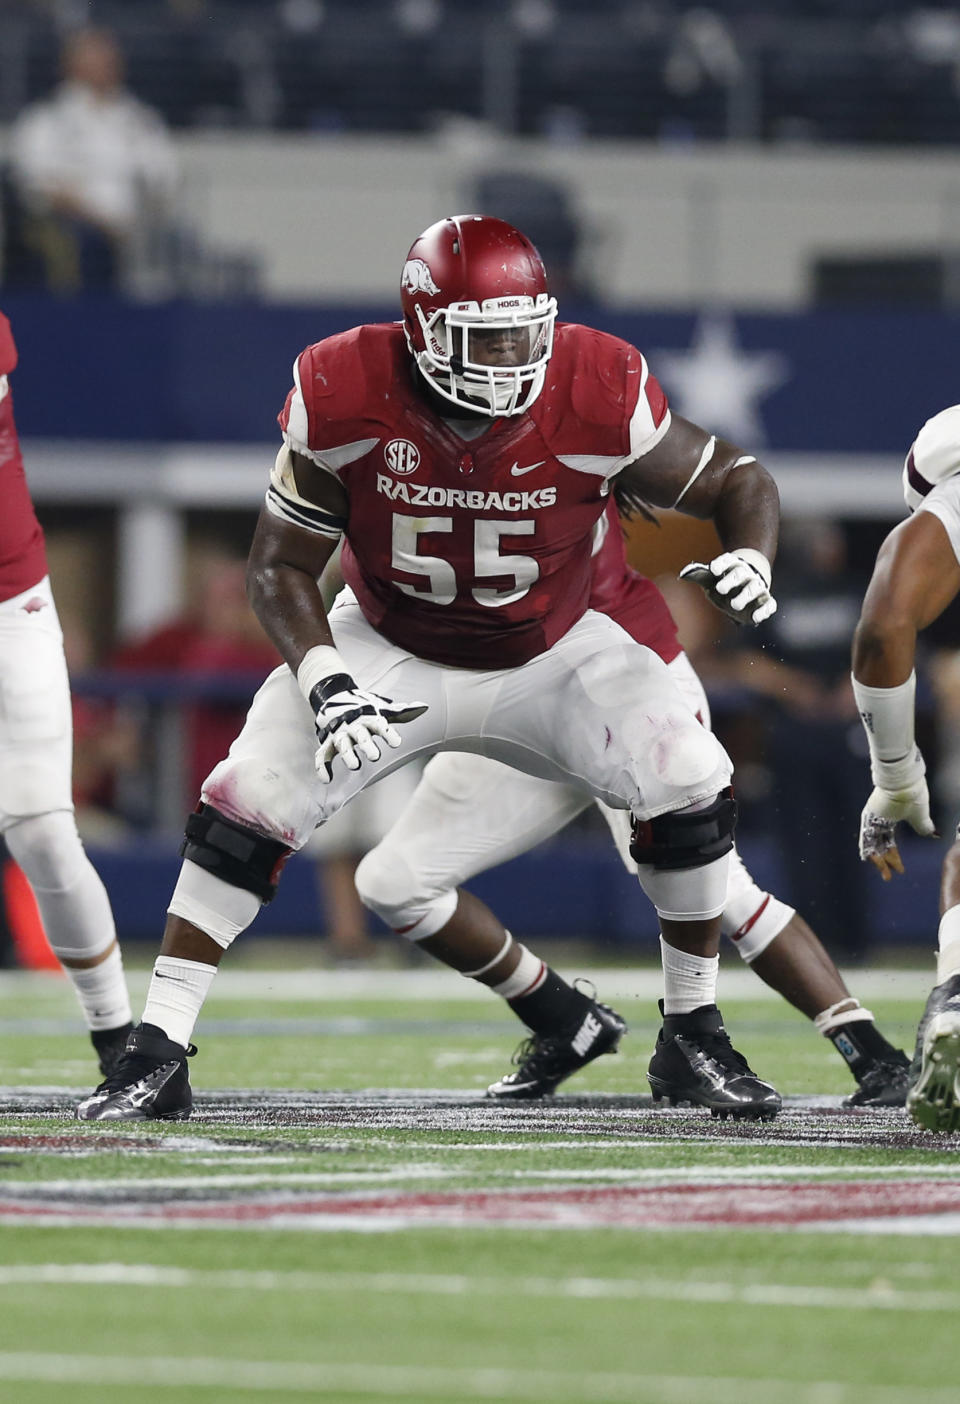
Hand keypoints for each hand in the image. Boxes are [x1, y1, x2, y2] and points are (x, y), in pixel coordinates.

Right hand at [309, 672, 426, 780]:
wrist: (336, 698)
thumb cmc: (365, 710)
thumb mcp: (382, 709)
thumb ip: (402, 712)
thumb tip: (424, 707)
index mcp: (369, 718)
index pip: (380, 725)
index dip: (388, 734)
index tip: (396, 743)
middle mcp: (354, 726)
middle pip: (360, 735)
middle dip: (367, 745)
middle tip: (375, 756)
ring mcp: (340, 734)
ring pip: (342, 744)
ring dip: (348, 755)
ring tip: (355, 766)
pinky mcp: (328, 742)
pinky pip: (322, 754)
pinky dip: (321, 766)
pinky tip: (326, 779)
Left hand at [678, 549, 776, 624]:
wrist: (748, 583)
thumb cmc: (725, 581)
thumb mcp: (712, 578)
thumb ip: (700, 575)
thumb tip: (684, 574)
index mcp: (732, 565)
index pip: (727, 561)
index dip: (720, 564)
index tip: (713, 569)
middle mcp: (747, 574)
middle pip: (740, 574)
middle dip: (731, 580)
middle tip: (720, 589)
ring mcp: (758, 586)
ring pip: (755, 587)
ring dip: (746, 595)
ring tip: (734, 605)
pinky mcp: (766, 600)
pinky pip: (769, 604)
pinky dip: (764, 610)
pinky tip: (755, 617)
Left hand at [859, 777, 936, 879]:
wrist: (905, 781)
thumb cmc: (913, 795)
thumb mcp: (920, 815)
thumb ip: (924, 826)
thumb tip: (934, 835)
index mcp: (889, 818)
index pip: (888, 841)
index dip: (893, 855)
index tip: (900, 870)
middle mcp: (878, 819)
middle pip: (879, 845)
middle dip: (884, 862)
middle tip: (888, 877)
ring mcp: (871, 817)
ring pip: (871, 843)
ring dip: (877, 859)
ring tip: (885, 874)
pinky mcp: (868, 816)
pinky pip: (865, 836)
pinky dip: (868, 849)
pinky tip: (870, 860)